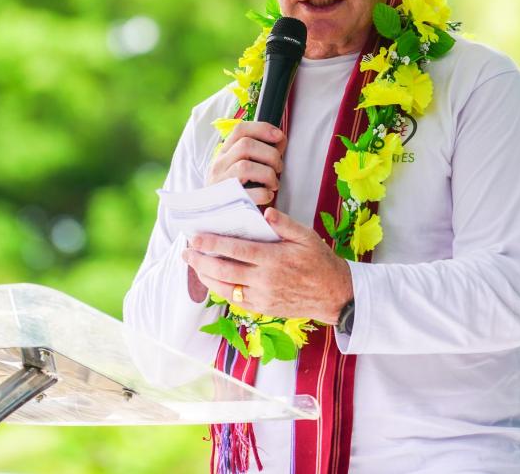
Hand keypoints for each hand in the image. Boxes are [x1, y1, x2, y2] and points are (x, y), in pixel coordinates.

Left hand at [182, 207, 352, 323]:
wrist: (333, 294)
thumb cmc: (319, 260)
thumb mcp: (307, 236)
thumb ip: (284, 223)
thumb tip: (265, 211)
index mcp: (274, 259)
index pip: (236, 250)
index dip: (213, 243)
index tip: (195, 237)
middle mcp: (264, 280)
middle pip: (224, 270)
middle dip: (201, 261)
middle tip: (186, 252)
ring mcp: (262, 297)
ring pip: (226, 288)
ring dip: (206, 276)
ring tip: (194, 265)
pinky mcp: (262, 308)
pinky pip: (235, 300)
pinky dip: (221, 289)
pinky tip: (213, 279)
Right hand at [206, 121, 286, 205]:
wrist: (212, 216)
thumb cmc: (235, 189)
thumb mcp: (241, 166)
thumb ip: (260, 152)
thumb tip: (279, 138)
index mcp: (224, 153)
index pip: (240, 130)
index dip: (262, 128)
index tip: (279, 136)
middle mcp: (219, 164)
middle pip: (246, 146)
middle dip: (270, 154)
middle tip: (278, 168)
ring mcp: (220, 182)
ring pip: (245, 167)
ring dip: (268, 174)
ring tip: (273, 184)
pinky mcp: (226, 201)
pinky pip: (248, 193)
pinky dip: (263, 193)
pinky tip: (267, 196)